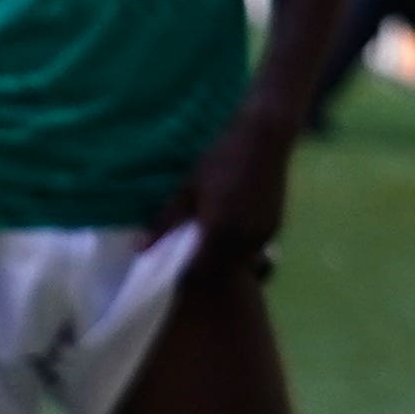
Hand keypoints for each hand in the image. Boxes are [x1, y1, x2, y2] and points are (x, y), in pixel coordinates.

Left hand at [168, 100, 302, 263]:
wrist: (265, 139)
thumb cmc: (220, 160)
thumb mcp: (188, 189)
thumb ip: (165, 222)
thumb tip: (139, 249)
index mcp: (220, 233)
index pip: (200, 271)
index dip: (186, 274)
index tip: (173, 270)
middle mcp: (245, 241)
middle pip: (222, 271)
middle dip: (206, 270)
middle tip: (188, 259)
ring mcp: (264, 235)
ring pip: (240, 261)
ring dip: (224, 260)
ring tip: (208, 247)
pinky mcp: (275, 227)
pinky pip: (253, 249)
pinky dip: (239, 249)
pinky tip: (229, 233)